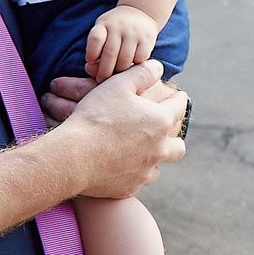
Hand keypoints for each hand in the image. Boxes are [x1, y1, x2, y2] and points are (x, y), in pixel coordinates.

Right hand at [52, 61, 188, 198]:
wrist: (73, 156)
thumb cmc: (95, 117)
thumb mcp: (117, 86)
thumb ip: (141, 74)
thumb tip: (158, 67)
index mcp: (159, 121)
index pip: (180, 107)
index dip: (179, 99)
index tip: (179, 97)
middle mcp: (159, 148)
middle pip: (179, 145)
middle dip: (175, 137)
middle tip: (166, 132)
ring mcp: (146, 170)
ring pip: (160, 166)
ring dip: (156, 158)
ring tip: (147, 152)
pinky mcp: (131, 187)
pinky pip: (140, 180)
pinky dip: (137, 173)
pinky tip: (128, 168)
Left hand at [85, 4, 163, 78]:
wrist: (141, 13)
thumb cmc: (115, 30)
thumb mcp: (103, 30)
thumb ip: (96, 47)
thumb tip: (90, 68)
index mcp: (104, 23)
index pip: (95, 39)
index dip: (91, 54)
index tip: (90, 62)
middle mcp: (119, 26)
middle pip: (110, 53)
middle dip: (104, 71)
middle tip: (101, 80)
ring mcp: (134, 32)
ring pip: (125, 59)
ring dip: (119, 72)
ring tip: (115, 78)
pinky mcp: (148, 39)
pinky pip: (140, 59)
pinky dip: (135, 67)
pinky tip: (131, 69)